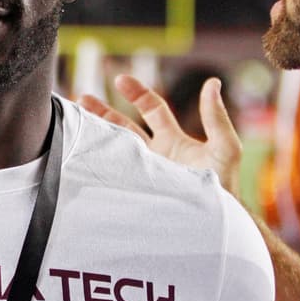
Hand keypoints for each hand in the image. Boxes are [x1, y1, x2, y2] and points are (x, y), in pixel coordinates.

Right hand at [78, 74, 241, 195]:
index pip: (152, 109)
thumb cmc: (224, 185)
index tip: (120, 80)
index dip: (137, 93)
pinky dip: (98, 163)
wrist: (215, 221)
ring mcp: (143, 173)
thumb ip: (216, 116)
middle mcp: (155, 154)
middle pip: (125, 126)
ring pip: (114, 148)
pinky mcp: (135, 190)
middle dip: (103, 111)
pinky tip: (82, 154)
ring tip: (74, 122)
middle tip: (83, 99)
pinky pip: (113, 174)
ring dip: (96, 134)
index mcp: (173, 140)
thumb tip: (212, 82)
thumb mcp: (225, 146)